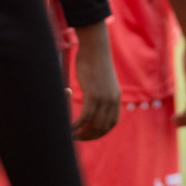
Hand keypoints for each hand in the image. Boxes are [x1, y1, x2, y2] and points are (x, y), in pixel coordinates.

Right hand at [71, 24, 120, 140]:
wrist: (95, 47)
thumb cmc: (94, 59)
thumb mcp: (101, 79)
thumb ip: (100, 91)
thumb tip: (91, 97)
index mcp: (116, 97)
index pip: (112, 122)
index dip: (101, 132)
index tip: (90, 135)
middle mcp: (112, 100)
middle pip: (103, 127)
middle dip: (90, 136)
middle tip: (78, 138)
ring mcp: (104, 98)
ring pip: (94, 125)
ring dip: (83, 134)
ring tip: (72, 136)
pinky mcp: (93, 94)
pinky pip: (85, 117)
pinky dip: (77, 125)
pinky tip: (69, 128)